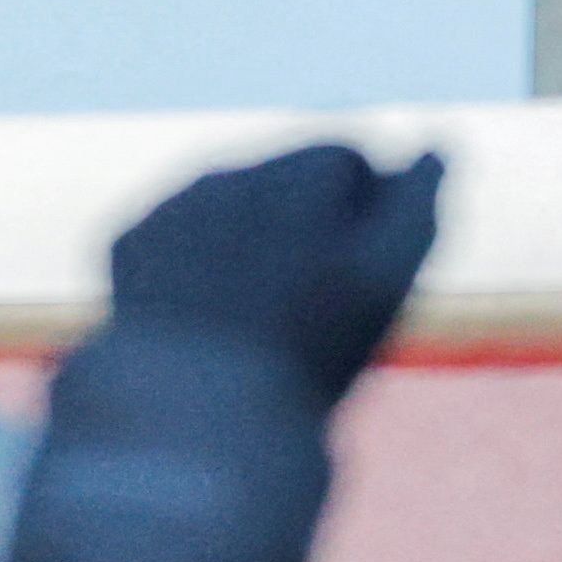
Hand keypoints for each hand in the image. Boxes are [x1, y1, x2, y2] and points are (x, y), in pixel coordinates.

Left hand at [103, 142, 447, 396]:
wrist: (194, 414)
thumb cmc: (306, 353)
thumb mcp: (384, 282)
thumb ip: (417, 206)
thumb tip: (434, 147)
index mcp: (295, 175)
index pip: (345, 156)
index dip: (363, 211)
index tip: (357, 267)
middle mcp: (227, 173)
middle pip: (282, 174)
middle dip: (303, 216)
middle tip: (308, 296)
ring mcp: (169, 204)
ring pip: (224, 200)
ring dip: (247, 235)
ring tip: (258, 310)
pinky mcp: (127, 240)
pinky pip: (173, 233)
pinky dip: (191, 262)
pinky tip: (203, 316)